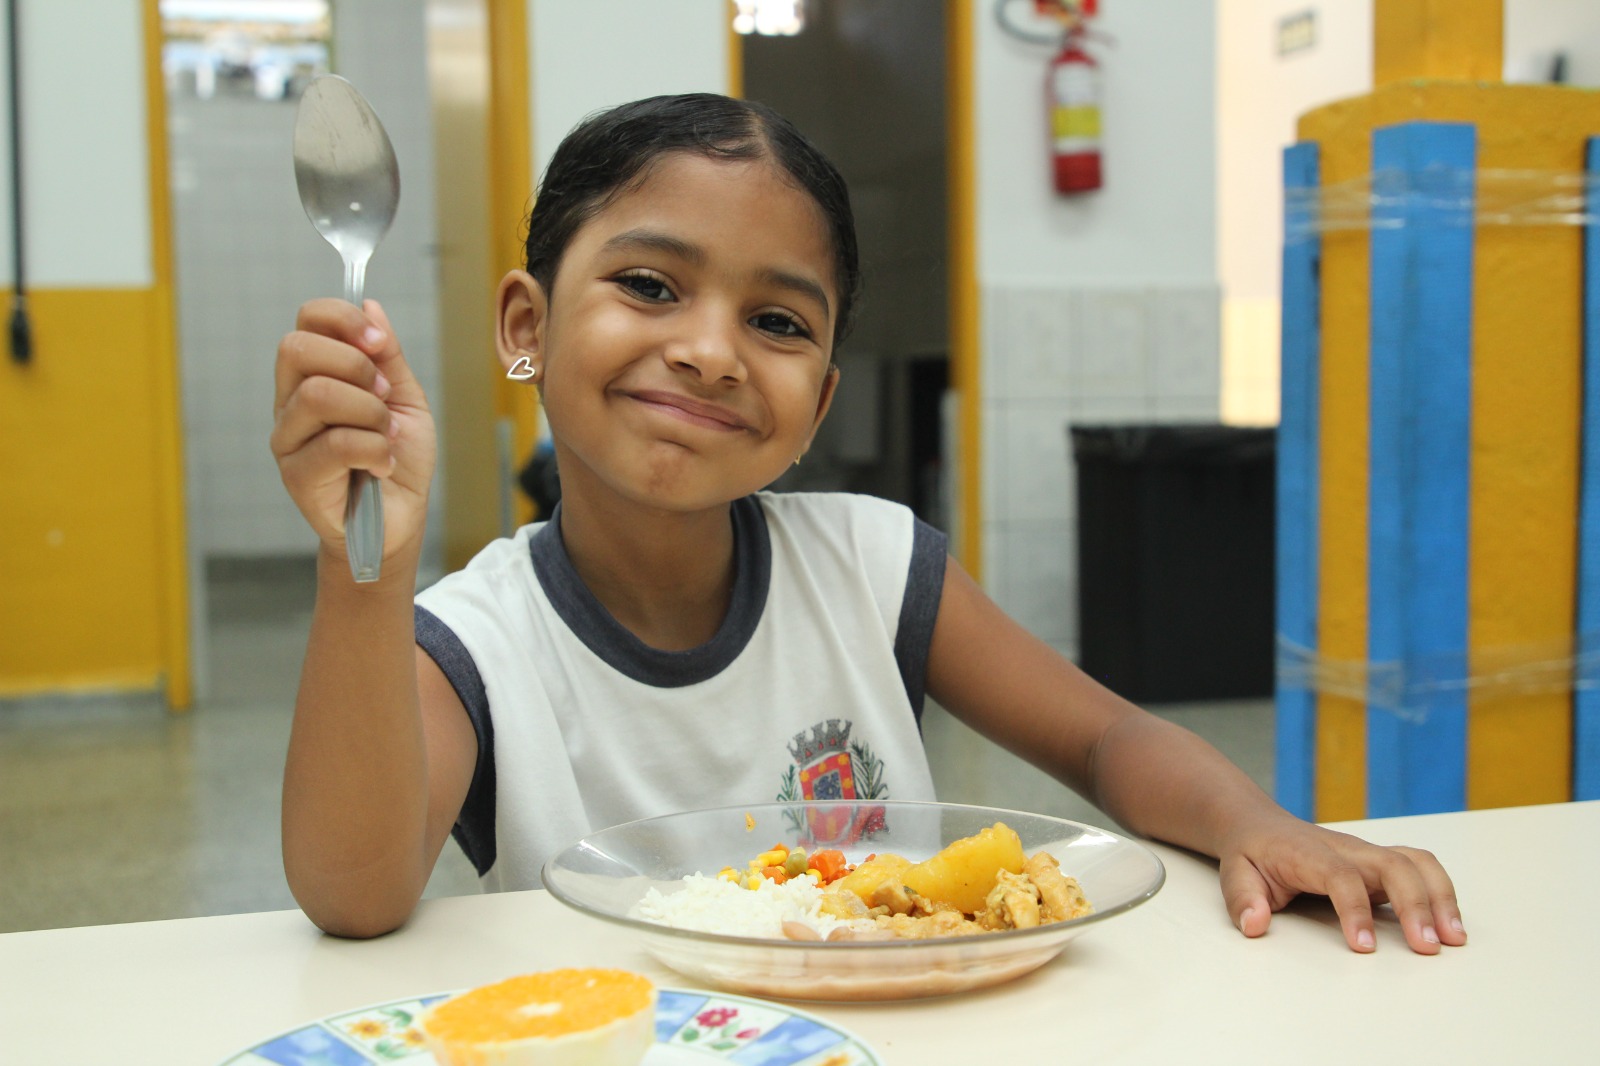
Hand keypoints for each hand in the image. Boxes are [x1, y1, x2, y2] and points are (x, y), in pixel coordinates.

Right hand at [271, 299, 436, 565]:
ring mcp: (288, 439)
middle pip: (297, 348)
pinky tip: (385, 465)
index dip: (344, 319)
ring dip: (371, 413)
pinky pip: (336, 443)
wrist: (400, 522)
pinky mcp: (297, 476)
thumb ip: (388, 356)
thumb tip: (371, 305)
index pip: (306, 320)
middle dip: (356, 365)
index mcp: (313, 375)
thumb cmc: (398, 460)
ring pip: (319, 394)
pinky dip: (376, 451)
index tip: (379, 343)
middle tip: (384, 396)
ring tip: (388, 436)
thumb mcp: (405, 399)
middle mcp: (290, 402)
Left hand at [1218, 814, 1466, 953]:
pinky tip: (1450, 927)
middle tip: (1427, 948)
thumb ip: (1243, 900)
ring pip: (1416, 862)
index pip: (1340, 876)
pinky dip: (1441, 893)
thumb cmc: (1251, 855)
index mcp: (1309, 853)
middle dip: (1415, 905)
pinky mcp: (1380, 865)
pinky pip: (1420, 869)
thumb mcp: (1234, 875)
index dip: (1355, 910)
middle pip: (1392, 864)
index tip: (1364, 948)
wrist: (1259, 826)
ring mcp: (1367, 855)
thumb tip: (1254, 925)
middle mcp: (1346, 849)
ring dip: (1440, 898)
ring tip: (1454, 940)